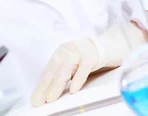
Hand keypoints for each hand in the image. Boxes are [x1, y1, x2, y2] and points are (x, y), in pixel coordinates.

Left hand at [30, 24, 146, 106]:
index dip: (42, 85)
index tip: (36, 99)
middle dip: (45, 87)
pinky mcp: (92, 55)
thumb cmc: (90, 58)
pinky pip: (84, 68)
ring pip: (66, 69)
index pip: (49, 71)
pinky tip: (73, 90)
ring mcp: (80, 51)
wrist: (111, 45)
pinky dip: (78, 79)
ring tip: (51, 98)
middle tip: (39, 101)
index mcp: (61, 53)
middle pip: (54, 70)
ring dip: (57, 84)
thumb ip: (64, 76)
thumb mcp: (74, 66)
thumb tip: (50, 93)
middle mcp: (68, 50)